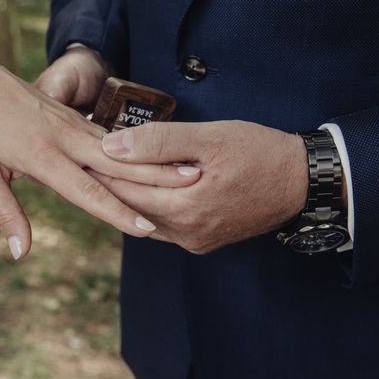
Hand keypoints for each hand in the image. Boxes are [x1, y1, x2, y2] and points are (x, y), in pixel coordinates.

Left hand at [0, 55, 195, 258]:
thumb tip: (20, 255)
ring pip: (120, 147)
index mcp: (41, 156)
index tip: (144, 229)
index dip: (116, 213)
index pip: (86, 191)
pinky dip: (136, 148)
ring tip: (188, 168)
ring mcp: (72, 123)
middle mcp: (63, 137)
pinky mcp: (74, 116)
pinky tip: (158, 155)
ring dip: (154, 159)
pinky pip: (109, 136)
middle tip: (194, 184)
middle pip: (118, 163)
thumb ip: (7, 214)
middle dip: (156, 176)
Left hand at [92, 120, 307, 253]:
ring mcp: (194, 241)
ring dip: (124, 198)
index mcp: (184, 209)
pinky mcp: (202, 241)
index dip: (98, 172)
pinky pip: (162, 226)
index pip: (124, 192)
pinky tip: (136, 192)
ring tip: (102, 175)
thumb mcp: (210, 137)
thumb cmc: (259, 153)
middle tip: (80, 164)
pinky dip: (146, 208)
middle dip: (106, 185)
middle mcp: (185, 233)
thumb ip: (159, 142)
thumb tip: (111, 146)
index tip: (76, 154)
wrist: (302, 183)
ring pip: (144, 219)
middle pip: (130, 209)